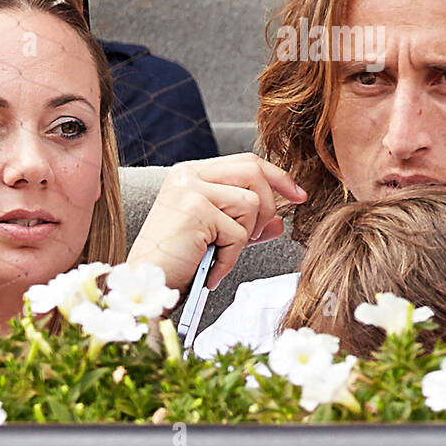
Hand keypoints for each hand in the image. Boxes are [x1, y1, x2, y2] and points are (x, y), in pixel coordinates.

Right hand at [127, 153, 306, 294]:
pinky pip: (238, 233)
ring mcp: (190, 189)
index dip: (278, 177)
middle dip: (268, 206)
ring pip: (251, 202)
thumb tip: (278, 222)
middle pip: (253, 172)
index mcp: (192, 173)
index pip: (246, 161)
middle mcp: (189, 174)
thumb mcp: (218, 237)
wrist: (146, 284)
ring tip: (221, 252)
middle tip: (253, 235)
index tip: (298, 195)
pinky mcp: (195, 210)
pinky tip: (211, 267)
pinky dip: (231, 257)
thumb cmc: (175, 262)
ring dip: (245, 235)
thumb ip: (247, 225)